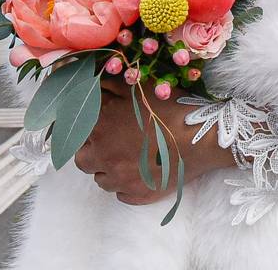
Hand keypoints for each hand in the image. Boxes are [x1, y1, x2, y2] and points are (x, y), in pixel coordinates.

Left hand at [74, 79, 235, 204]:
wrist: (199, 138)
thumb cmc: (170, 111)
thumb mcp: (140, 89)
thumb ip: (112, 85)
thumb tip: (95, 82)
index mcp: (100, 129)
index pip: (78, 131)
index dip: (90, 127)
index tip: (101, 124)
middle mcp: (104, 157)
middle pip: (83, 159)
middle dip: (92, 151)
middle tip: (111, 142)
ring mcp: (120, 180)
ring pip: (101, 179)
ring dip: (108, 169)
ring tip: (127, 157)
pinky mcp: (137, 196)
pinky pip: (121, 195)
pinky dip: (126, 185)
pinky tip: (140, 172)